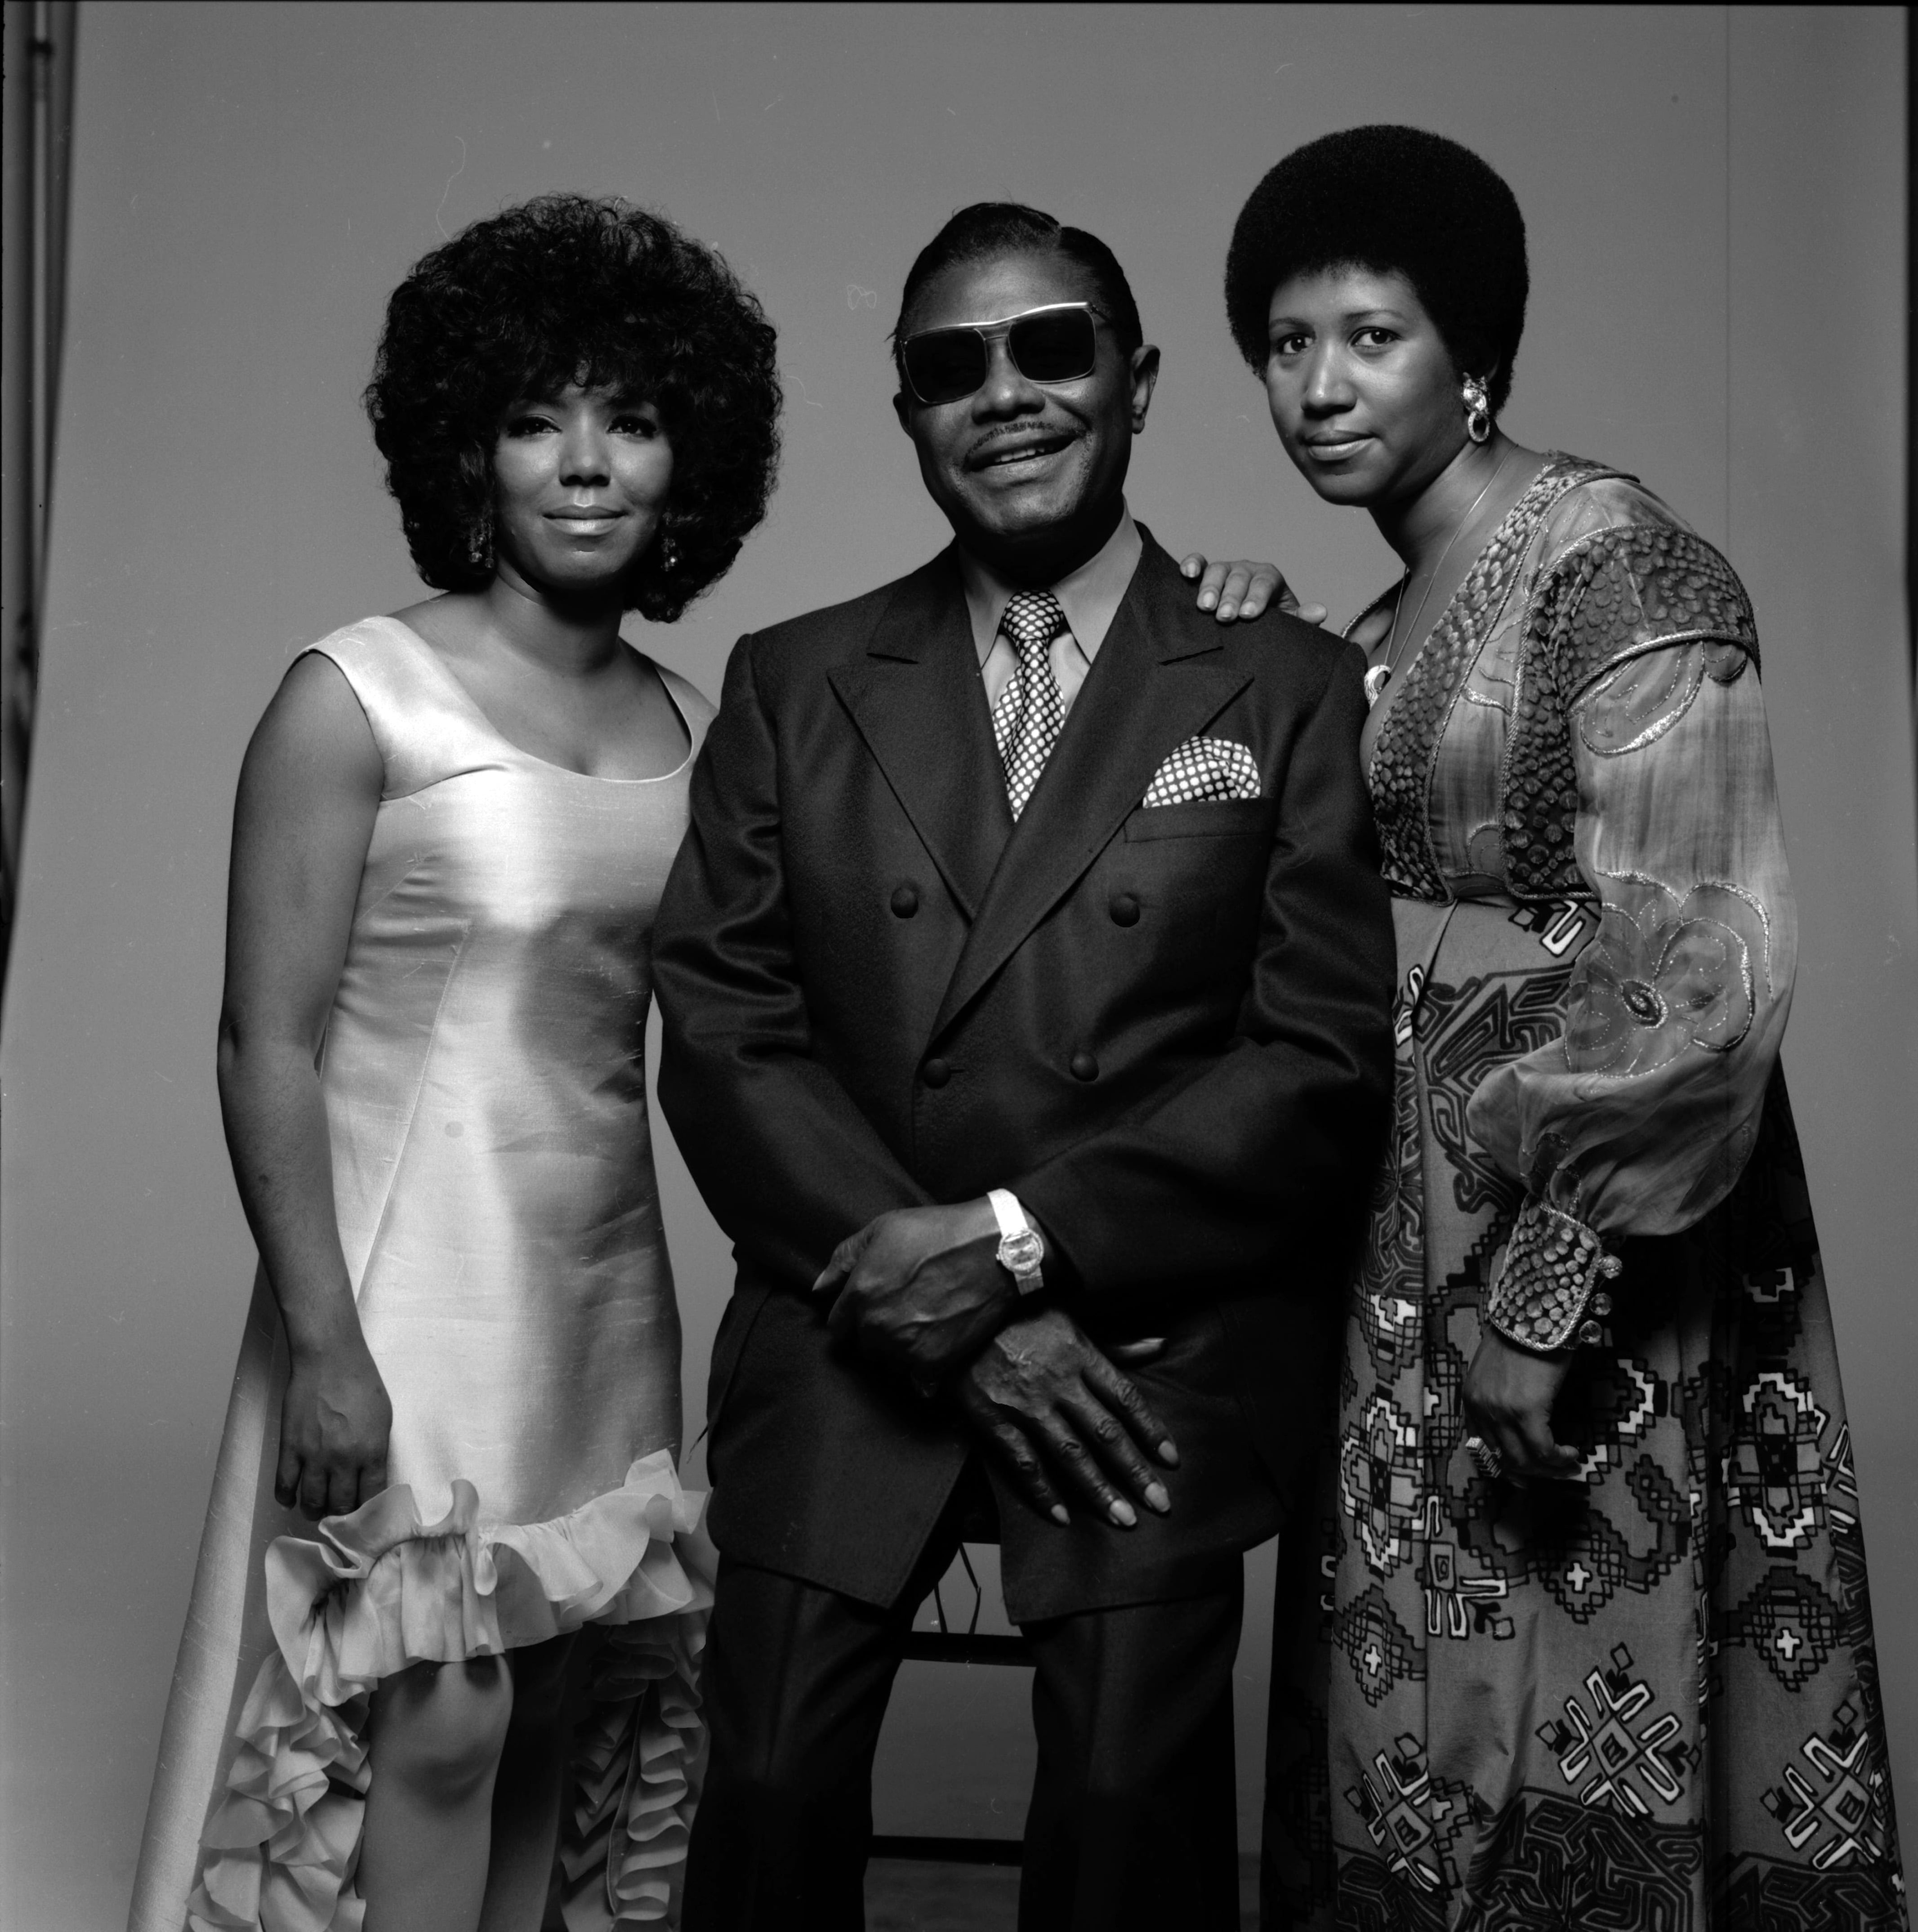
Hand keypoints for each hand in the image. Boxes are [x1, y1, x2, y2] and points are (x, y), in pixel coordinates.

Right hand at [276, 1330, 392, 1519]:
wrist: (329, 1360)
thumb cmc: (361, 1384)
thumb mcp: (383, 1419)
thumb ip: (376, 1451)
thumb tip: (370, 1479)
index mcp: (371, 1451)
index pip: (372, 1497)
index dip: (369, 1512)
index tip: (366, 1516)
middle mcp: (343, 1459)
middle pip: (341, 1506)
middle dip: (341, 1516)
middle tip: (339, 1516)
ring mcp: (314, 1456)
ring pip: (312, 1501)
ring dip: (314, 1511)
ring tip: (316, 1510)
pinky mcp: (289, 1448)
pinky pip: (284, 1485)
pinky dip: (287, 1497)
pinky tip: (291, 1498)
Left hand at [814, 1199, 1014, 1381]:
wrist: (993, 1251)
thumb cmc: (937, 1233)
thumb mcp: (882, 1229)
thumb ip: (843, 1259)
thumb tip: (818, 1288)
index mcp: (859, 1295)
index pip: (838, 1326)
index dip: (852, 1317)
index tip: (870, 1309)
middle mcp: (877, 1327)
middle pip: (864, 1345)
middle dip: (876, 1331)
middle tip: (903, 1310)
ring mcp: (905, 1348)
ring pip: (890, 1361)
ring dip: (900, 1348)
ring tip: (923, 1323)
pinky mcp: (935, 1363)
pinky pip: (918, 1379)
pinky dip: (924, 1367)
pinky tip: (937, 1344)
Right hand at [954, 1307, 1178, 1528]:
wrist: (959, 1312)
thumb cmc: (1020, 1313)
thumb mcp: (1072, 1317)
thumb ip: (1115, 1342)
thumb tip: (1161, 1345)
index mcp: (1080, 1352)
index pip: (1126, 1398)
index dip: (1152, 1431)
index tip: (1172, 1460)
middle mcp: (1058, 1380)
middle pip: (1105, 1432)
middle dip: (1135, 1471)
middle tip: (1160, 1504)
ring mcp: (1025, 1402)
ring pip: (1070, 1453)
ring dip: (1099, 1489)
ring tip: (1123, 1519)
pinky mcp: (993, 1417)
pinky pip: (1024, 1461)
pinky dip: (1043, 1491)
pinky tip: (1062, 1516)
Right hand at [1179, 553, 1328, 626]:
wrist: (1252, 625)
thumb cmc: (1270, 624)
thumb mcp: (1288, 624)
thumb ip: (1303, 619)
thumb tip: (1320, 611)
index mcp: (1269, 579)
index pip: (1264, 583)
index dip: (1256, 597)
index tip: (1248, 615)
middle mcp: (1247, 570)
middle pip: (1239, 577)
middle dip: (1231, 597)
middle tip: (1225, 617)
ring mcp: (1226, 571)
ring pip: (1217, 570)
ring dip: (1210, 587)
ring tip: (1204, 607)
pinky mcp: (1206, 575)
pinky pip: (1198, 564)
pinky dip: (1192, 565)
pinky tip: (1187, 574)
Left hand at [1462, 1330, 1579, 1481]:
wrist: (1533, 1314)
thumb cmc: (1520, 1340)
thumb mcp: (1496, 1374)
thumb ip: (1497, 1400)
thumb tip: (1517, 1431)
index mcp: (1470, 1400)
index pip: (1483, 1449)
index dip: (1506, 1467)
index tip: (1526, 1475)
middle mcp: (1481, 1409)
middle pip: (1504, 1459)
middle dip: (1532, 1472)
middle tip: (1555, 1473)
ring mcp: (1502, 1411)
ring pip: (1524, 1459)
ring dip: (1548, 1469)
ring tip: (1567, 1464)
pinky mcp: (1527, 1410)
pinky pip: (1543, 1449)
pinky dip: (1559, 1457)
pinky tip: (1571, 1452)